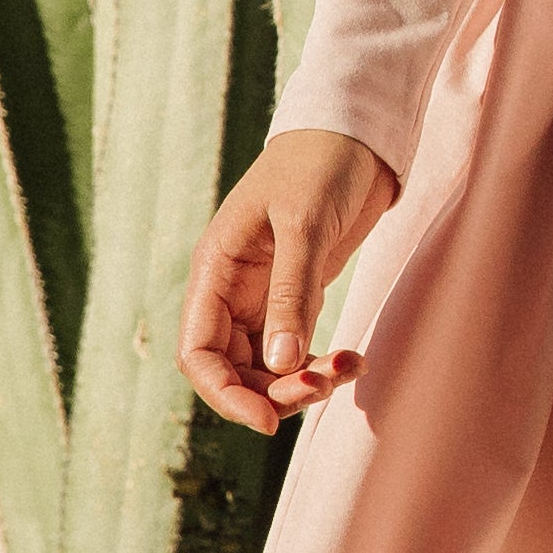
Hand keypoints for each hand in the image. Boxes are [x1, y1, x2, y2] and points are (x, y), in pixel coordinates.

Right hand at [176, 128, 399, 436]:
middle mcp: (232, 290)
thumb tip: (281, 363)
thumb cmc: (320, 165)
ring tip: (348, 367)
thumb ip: (292, 292)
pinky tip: (354, 360)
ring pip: (268, 367)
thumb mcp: (304, 225)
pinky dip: (321, 365)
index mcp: (215, 270)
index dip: (223, 394)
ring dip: (302, 382)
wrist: (355, 134)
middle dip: (273, 391)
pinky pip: (297, 350)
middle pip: (233, 369)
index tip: (267, 419)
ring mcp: (264, 296)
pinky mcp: (297, 296)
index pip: (198, 352)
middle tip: (323, 386)